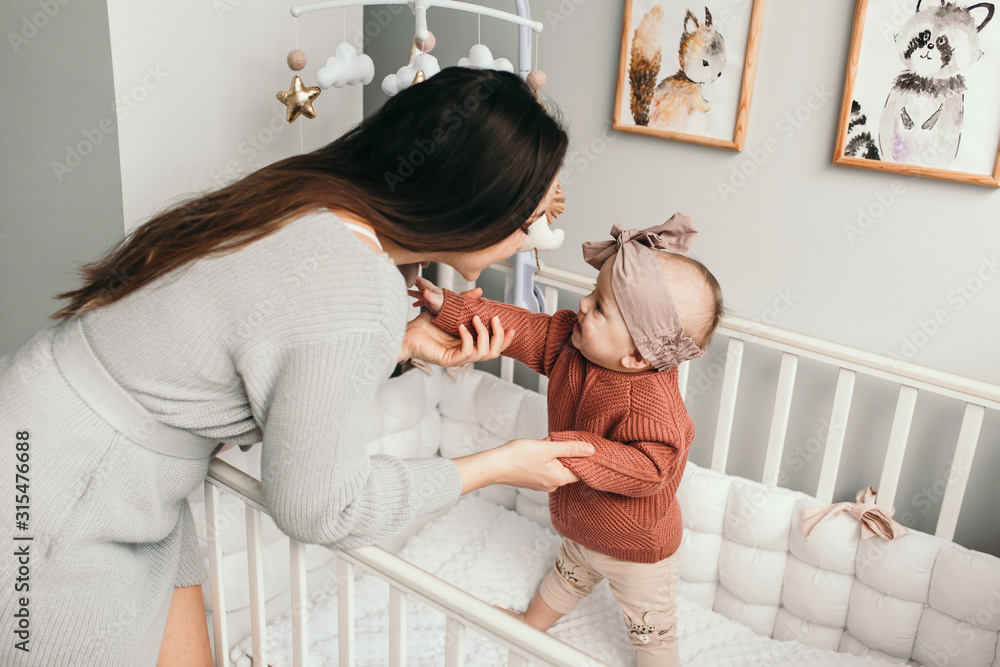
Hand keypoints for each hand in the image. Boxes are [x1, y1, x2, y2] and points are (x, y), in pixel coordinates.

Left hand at [399, 311, 513, 366]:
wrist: (405, 334)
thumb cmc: (423, 326)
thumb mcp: (449, 311)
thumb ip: (465, 302)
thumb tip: (479, 292)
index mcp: (468, 344)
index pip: (494, 347)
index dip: (506, 339)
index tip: (512, 327)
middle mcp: (465, 353)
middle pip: (493, 353)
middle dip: (499, 336)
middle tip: (494, 319)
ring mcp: (457, 358)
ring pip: (483, 353)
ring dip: (483, 334)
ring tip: (475, 319)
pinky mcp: (448, 359)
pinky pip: (466, 352)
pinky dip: (467, 338)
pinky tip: (461, 326)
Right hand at [407, 276, 448, 314]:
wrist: (452, 311)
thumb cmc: (445, 305)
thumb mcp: (436, 300)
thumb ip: (429, 295)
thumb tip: (424, 291)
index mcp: (429, 288)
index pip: (418, 279)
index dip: (411, 277)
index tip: (404, 274)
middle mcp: (428, 291)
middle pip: (417, 284)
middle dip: (410, 282)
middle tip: (402, 280)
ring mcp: (428, 297)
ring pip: (418, 293)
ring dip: (412, 292)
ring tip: (404, 291)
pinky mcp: (429, 303)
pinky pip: (421, 301)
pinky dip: (417, 302)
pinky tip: (414, 305)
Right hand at [453, 438, 593, 494]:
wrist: (495, 465)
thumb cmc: (520, 456)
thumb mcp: (548, 448)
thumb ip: (571, 448)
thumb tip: (591, 450)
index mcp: (560, 478)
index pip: (582, 470)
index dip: (583, 457)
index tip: (580, 444)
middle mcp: (553, 485)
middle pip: (568, 468)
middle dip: (565, 453)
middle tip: (556, 441)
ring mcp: (542, 484)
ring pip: (556, 467)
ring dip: (553, 455)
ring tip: (543, 445)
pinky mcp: (533, 481)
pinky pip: (545, 469)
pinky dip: (544, 459)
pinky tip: (535, 451)